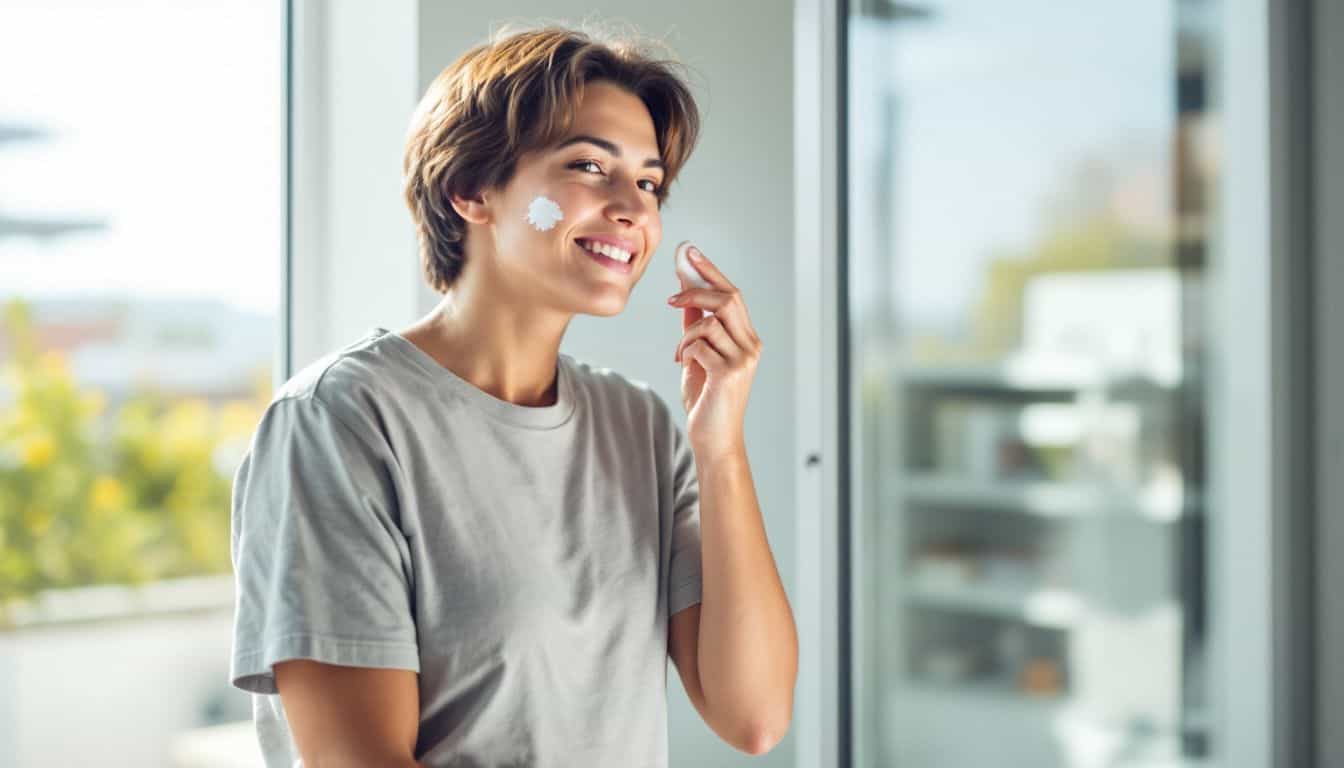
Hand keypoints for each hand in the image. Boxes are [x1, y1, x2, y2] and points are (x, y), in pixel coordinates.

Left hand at [666, 245, 762, 460]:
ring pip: (709, 322)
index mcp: (747, 338)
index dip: (710, 271)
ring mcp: (743, 359)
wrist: (714, 439)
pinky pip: (699, 345)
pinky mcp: (729, 373)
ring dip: (685, 334)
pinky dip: (684, 350)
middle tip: (670, 298)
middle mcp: (751, 345)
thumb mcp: (698, 356)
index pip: (732, 294)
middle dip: (695, 292)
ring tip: (680, 353)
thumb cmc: (707, 399)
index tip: (689, 252)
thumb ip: (695, 326)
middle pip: (727, 299)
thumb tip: (683, 293)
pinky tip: (682, 364)